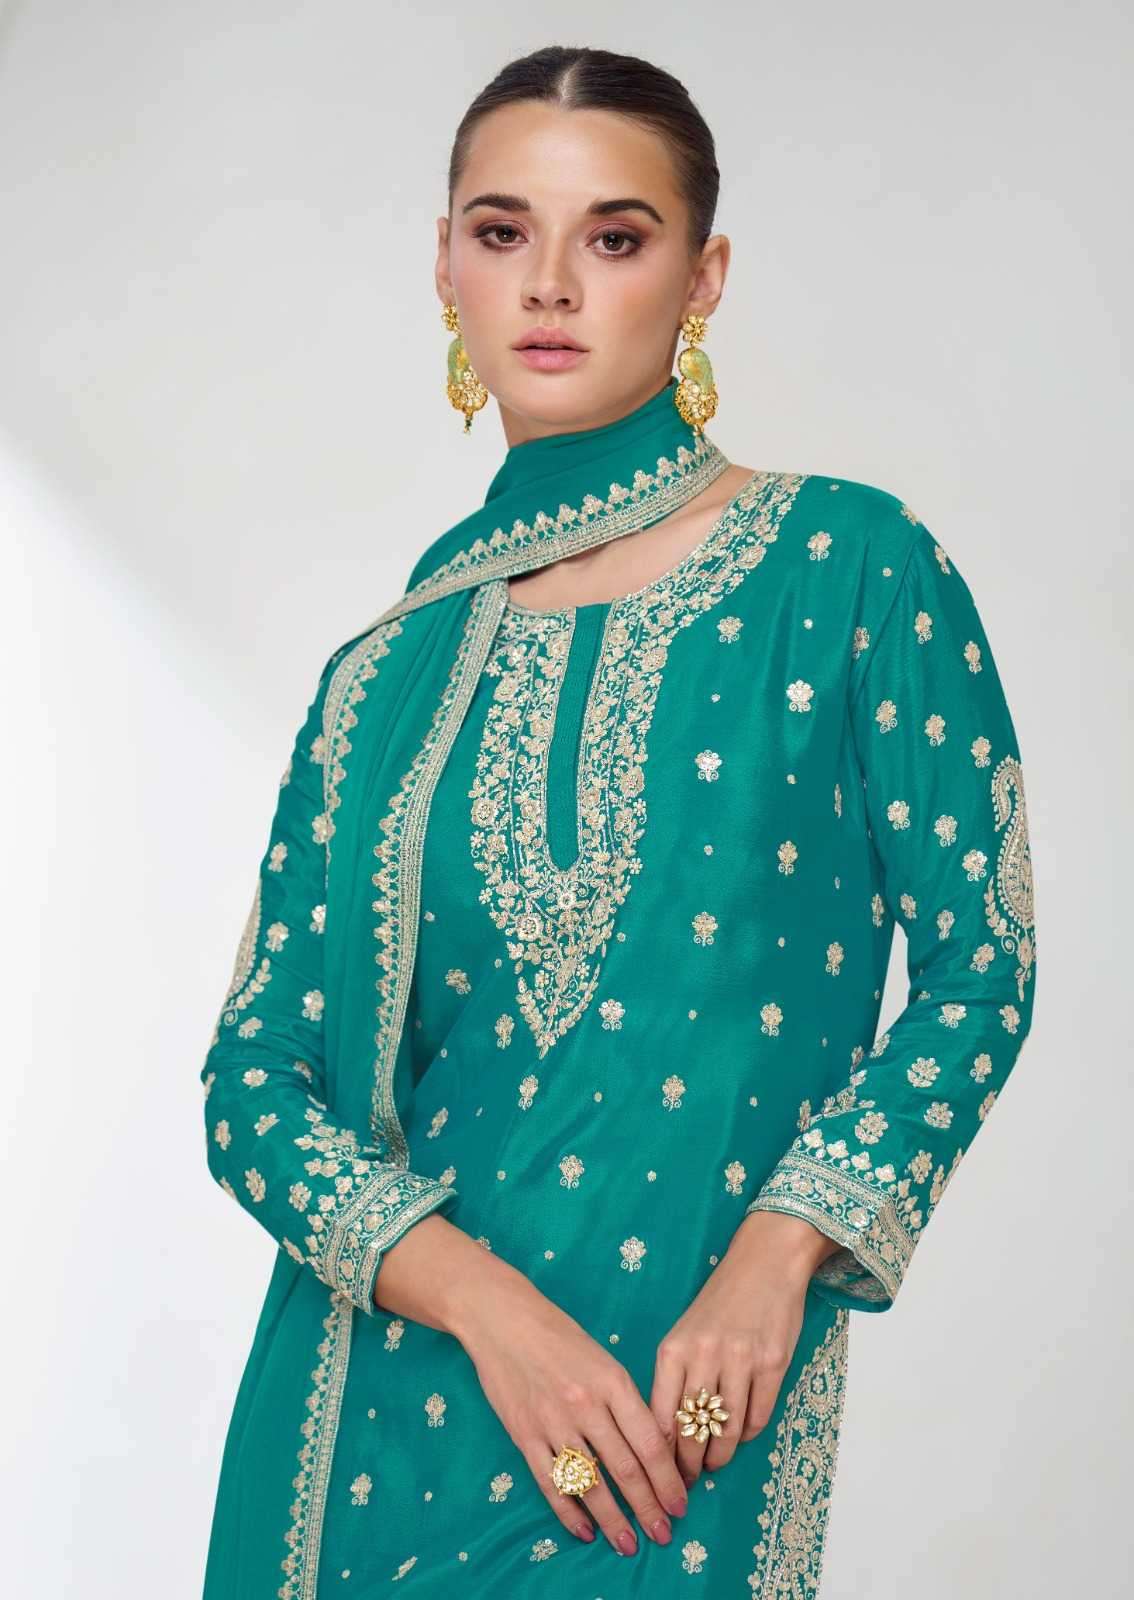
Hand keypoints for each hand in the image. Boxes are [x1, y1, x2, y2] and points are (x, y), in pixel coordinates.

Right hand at [452, 1261, 690, 1557]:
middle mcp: (586, 1405)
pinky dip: (569, 1512)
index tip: (681, 1503)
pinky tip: (585, 1530)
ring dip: (613, 1519)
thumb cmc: (558, 1335)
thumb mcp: (602, 1358)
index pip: (649, 1442)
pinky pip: (551, 1483)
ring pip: (591, 1483)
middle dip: (648, 1507)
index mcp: (612, 1381)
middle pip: (625, 1468)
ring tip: (629, 1543)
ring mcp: (553, 1422)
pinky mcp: (524, 1435)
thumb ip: (624, 1400)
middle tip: (663, 1533)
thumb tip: (650, 1447)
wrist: (503, 1319)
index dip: (668, 1479)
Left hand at [648, 1212, 840, 1489]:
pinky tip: (742, 1434)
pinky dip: (748, 1433)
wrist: (764, 1263)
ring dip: (720, 1456)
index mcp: (673, 1350)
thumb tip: (668, 1433)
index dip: (661, 1455)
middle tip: (689, 1480)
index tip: (662, 1473)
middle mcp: (704, 1356)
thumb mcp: (685, 1333)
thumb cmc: (720, 1302)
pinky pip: (758, 1416)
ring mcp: (740, 1360)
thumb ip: (675, 1377)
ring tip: (715, 1463)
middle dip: (689, 1464)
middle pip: (692, 1431)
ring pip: (726, 1431)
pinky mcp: (773, 1363)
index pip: (661, 1418)